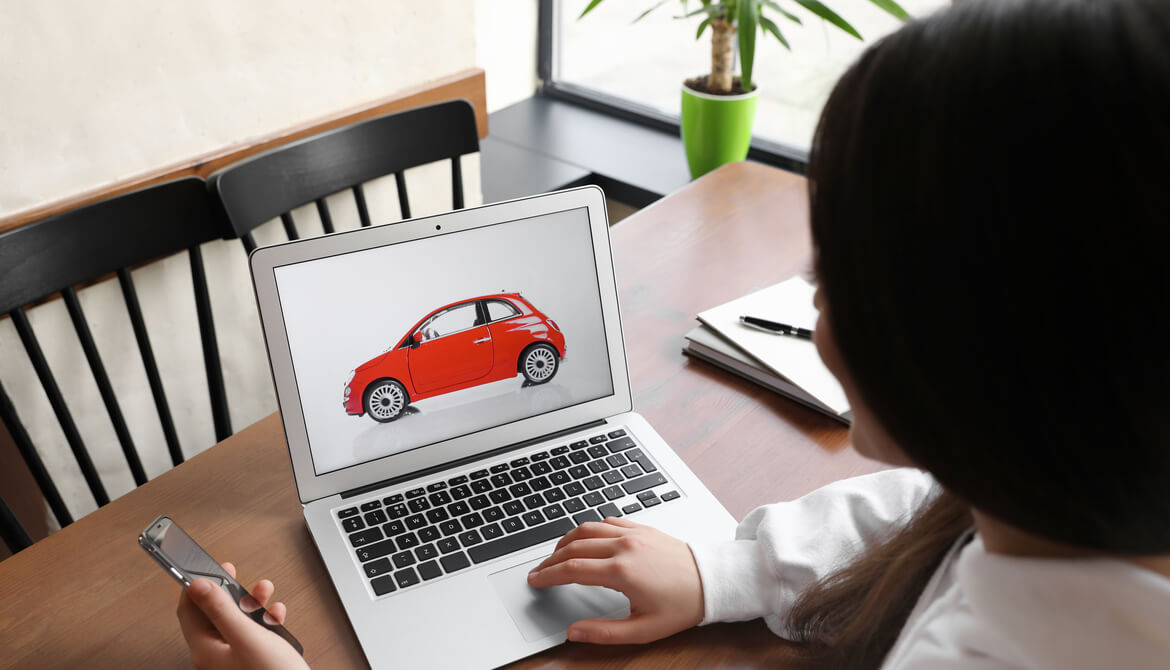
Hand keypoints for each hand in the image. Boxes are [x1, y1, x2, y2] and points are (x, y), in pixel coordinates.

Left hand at [176, 561, 308, 669]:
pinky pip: (252, 633)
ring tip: (264, 591)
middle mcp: (216, 656)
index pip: (188, 611)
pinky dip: (263, 619)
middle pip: (213, 614)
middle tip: (232, 573)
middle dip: (227, 591)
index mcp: (206, 650)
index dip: (195, 586)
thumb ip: (221, 610)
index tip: (203, 566)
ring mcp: (235, 659)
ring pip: (235, 621)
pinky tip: (275, 614)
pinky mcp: (253, 660)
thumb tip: (199, 586)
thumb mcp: (247, 636)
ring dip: (249, 603)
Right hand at [527, 518, 703, 644]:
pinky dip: (590, 529)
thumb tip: (574, 633)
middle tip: (539, 571)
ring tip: (556, 554)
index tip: (535, 581)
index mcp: (622, 571)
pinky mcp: (642, 527)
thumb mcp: (643, 630)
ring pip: (587, 528)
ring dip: (567, 540)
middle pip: (574, 546)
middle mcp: (624, 546)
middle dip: (551, 559)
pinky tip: (586, 539)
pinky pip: (607, 521)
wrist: (712, 581)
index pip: (572, 569)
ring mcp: (634, 533)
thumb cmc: (682, 605)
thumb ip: (604, 633)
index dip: (548, 576)